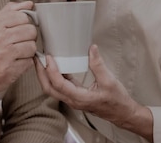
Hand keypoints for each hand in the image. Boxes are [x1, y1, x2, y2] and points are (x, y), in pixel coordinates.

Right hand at [0, 1, 37, 93]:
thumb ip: (9, 12)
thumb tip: (29, 4)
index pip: (22, 17)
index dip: (25, 23)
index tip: (20, 28)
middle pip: (30, 31)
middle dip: (29, 37)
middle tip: (21, 41)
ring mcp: (3, 55)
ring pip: (32, 46)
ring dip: (28, 50)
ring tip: (19, 52)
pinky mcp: (9, 70)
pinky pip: (29, 62)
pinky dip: (26, 62)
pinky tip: (16, 62)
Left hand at [35, 44, 153, 140]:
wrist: (123, 113)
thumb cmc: (117, 101)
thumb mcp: (109, 81)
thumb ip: (98, 64)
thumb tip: (92, 49)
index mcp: (80, 98)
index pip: (58, 85)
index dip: (51, 70)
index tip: (49, 57)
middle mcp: (73, 100)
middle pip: (49, 88)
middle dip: (40, 73)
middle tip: (37, 57)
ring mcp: (73, 99)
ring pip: (52, 88)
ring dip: (45, 74)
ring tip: (43, 59)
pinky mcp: (75, 95)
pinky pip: (60, 86)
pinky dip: (54, 76)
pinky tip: (56, 65)